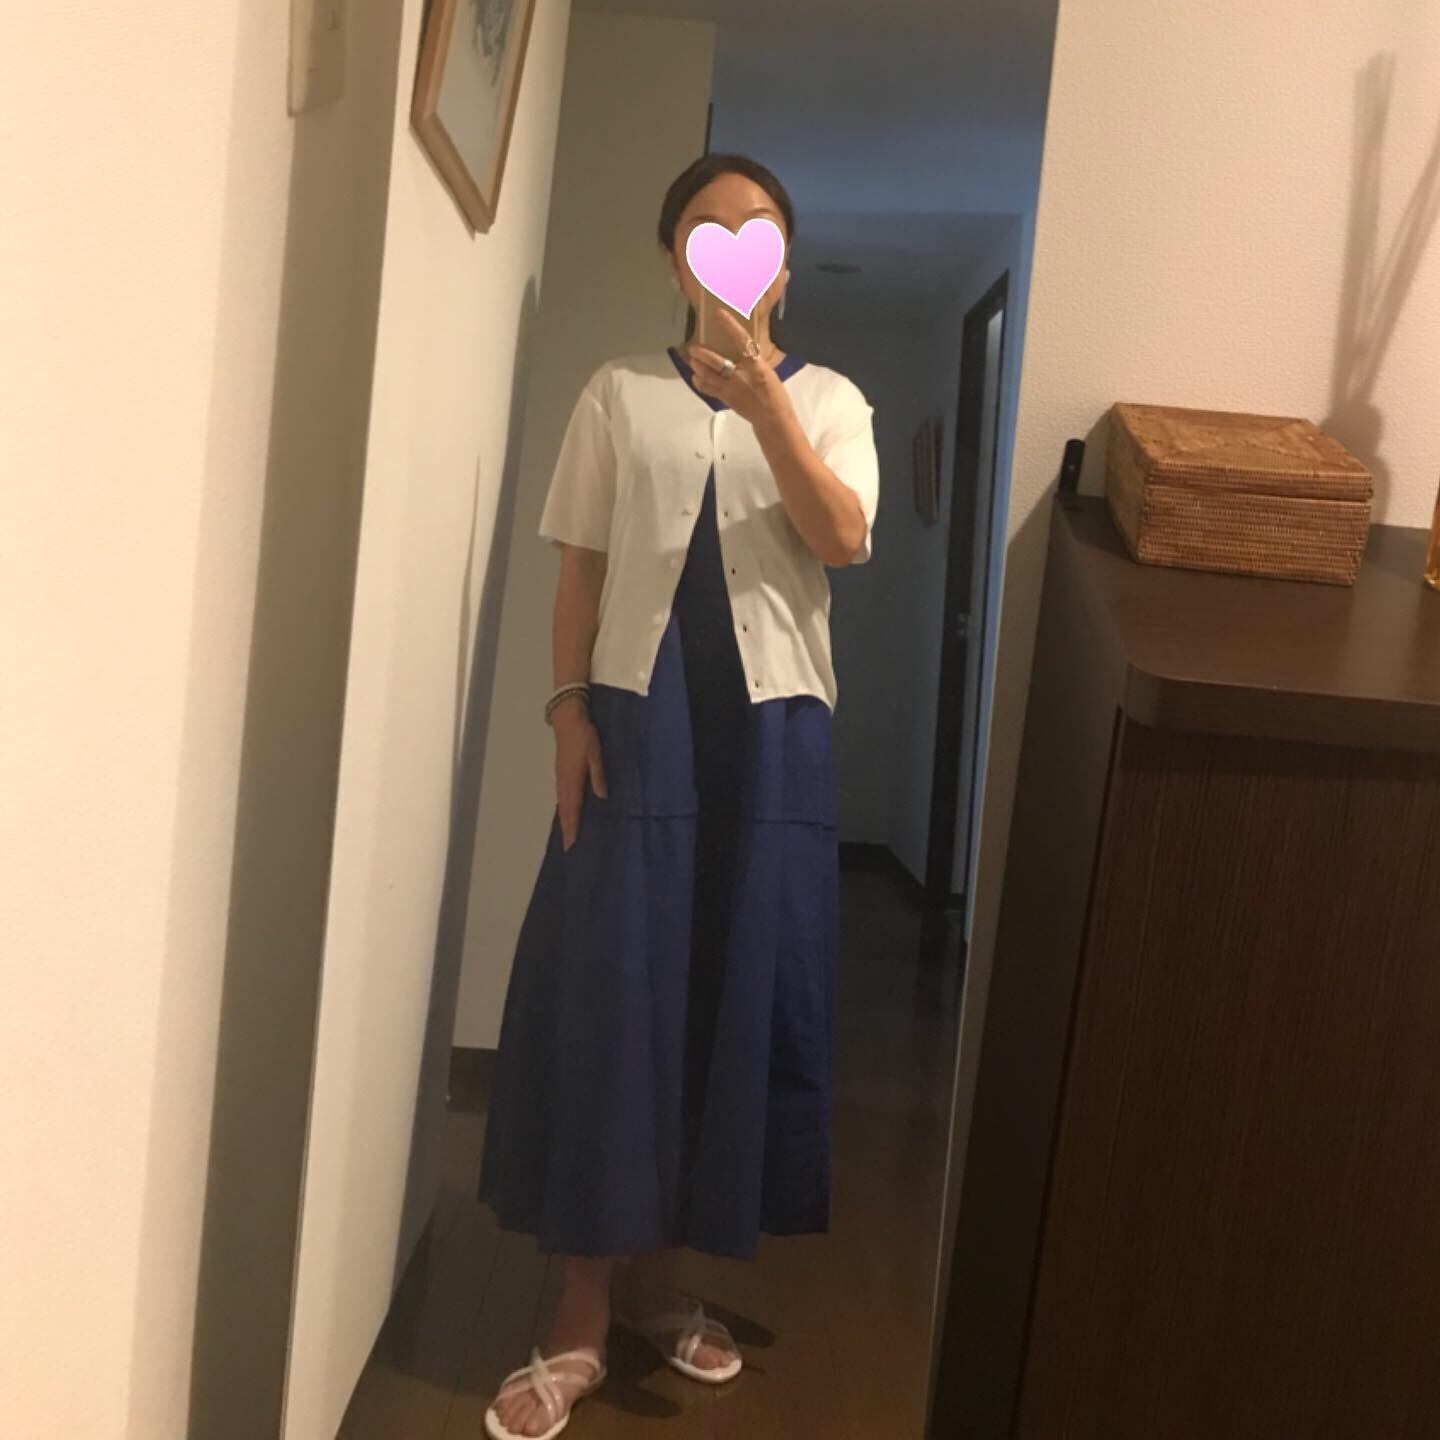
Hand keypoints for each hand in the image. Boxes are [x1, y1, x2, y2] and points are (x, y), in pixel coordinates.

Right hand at [553, 701, 606, 850]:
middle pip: (564, 810)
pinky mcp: (560, 772)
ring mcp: (560, 776)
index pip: (572, 808)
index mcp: (573, 779)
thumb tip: (601, 797)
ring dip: (564, 820)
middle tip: (569, 847)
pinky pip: (561, 795)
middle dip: (566, 828)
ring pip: (561, 803)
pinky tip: (567, 811)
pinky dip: (563, 808)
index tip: (572, 844)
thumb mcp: (595, 754)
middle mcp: (563, 781)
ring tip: (567, 834)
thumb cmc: (584, 736)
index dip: (572, 827)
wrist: (567, 719)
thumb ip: (598, 775)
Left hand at [685, 309, 795, 431]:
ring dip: (697, 367)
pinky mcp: (725, 398)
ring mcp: (731, 388)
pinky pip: (707, 389)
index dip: (730, 326)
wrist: (772, 418)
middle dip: (702, 354)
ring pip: (707, 375)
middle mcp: (741, 375)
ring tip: (693, 360)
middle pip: (716, 362)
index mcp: (756, 365)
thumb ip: (753, 361)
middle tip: (693, 347)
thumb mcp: (767, 371)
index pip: (741, 340)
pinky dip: (699, 382)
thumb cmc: (774, 393)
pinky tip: (696, 377)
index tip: (719, 314)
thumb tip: (741, 347)